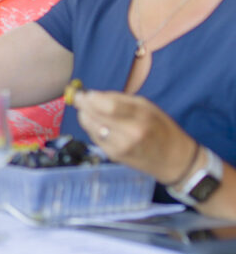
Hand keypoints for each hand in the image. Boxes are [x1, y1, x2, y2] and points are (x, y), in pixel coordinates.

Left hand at [74, 90, 197, 184]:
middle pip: (95, 116)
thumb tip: (93, 95)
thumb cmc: (161, 128)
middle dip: (83, 105)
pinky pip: (94, 137)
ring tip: (87, 110)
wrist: (174, 160)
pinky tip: (97, 124)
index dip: (91, 98)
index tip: (83, 92)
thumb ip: (120, 100)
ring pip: (90, 127)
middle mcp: (130, 133)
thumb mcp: (147, 106)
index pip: (108, 106)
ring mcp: (120, 146)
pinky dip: (92, 128)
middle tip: (79, 98)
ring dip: (85, 117)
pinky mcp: (114, 156)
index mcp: (141, 117)